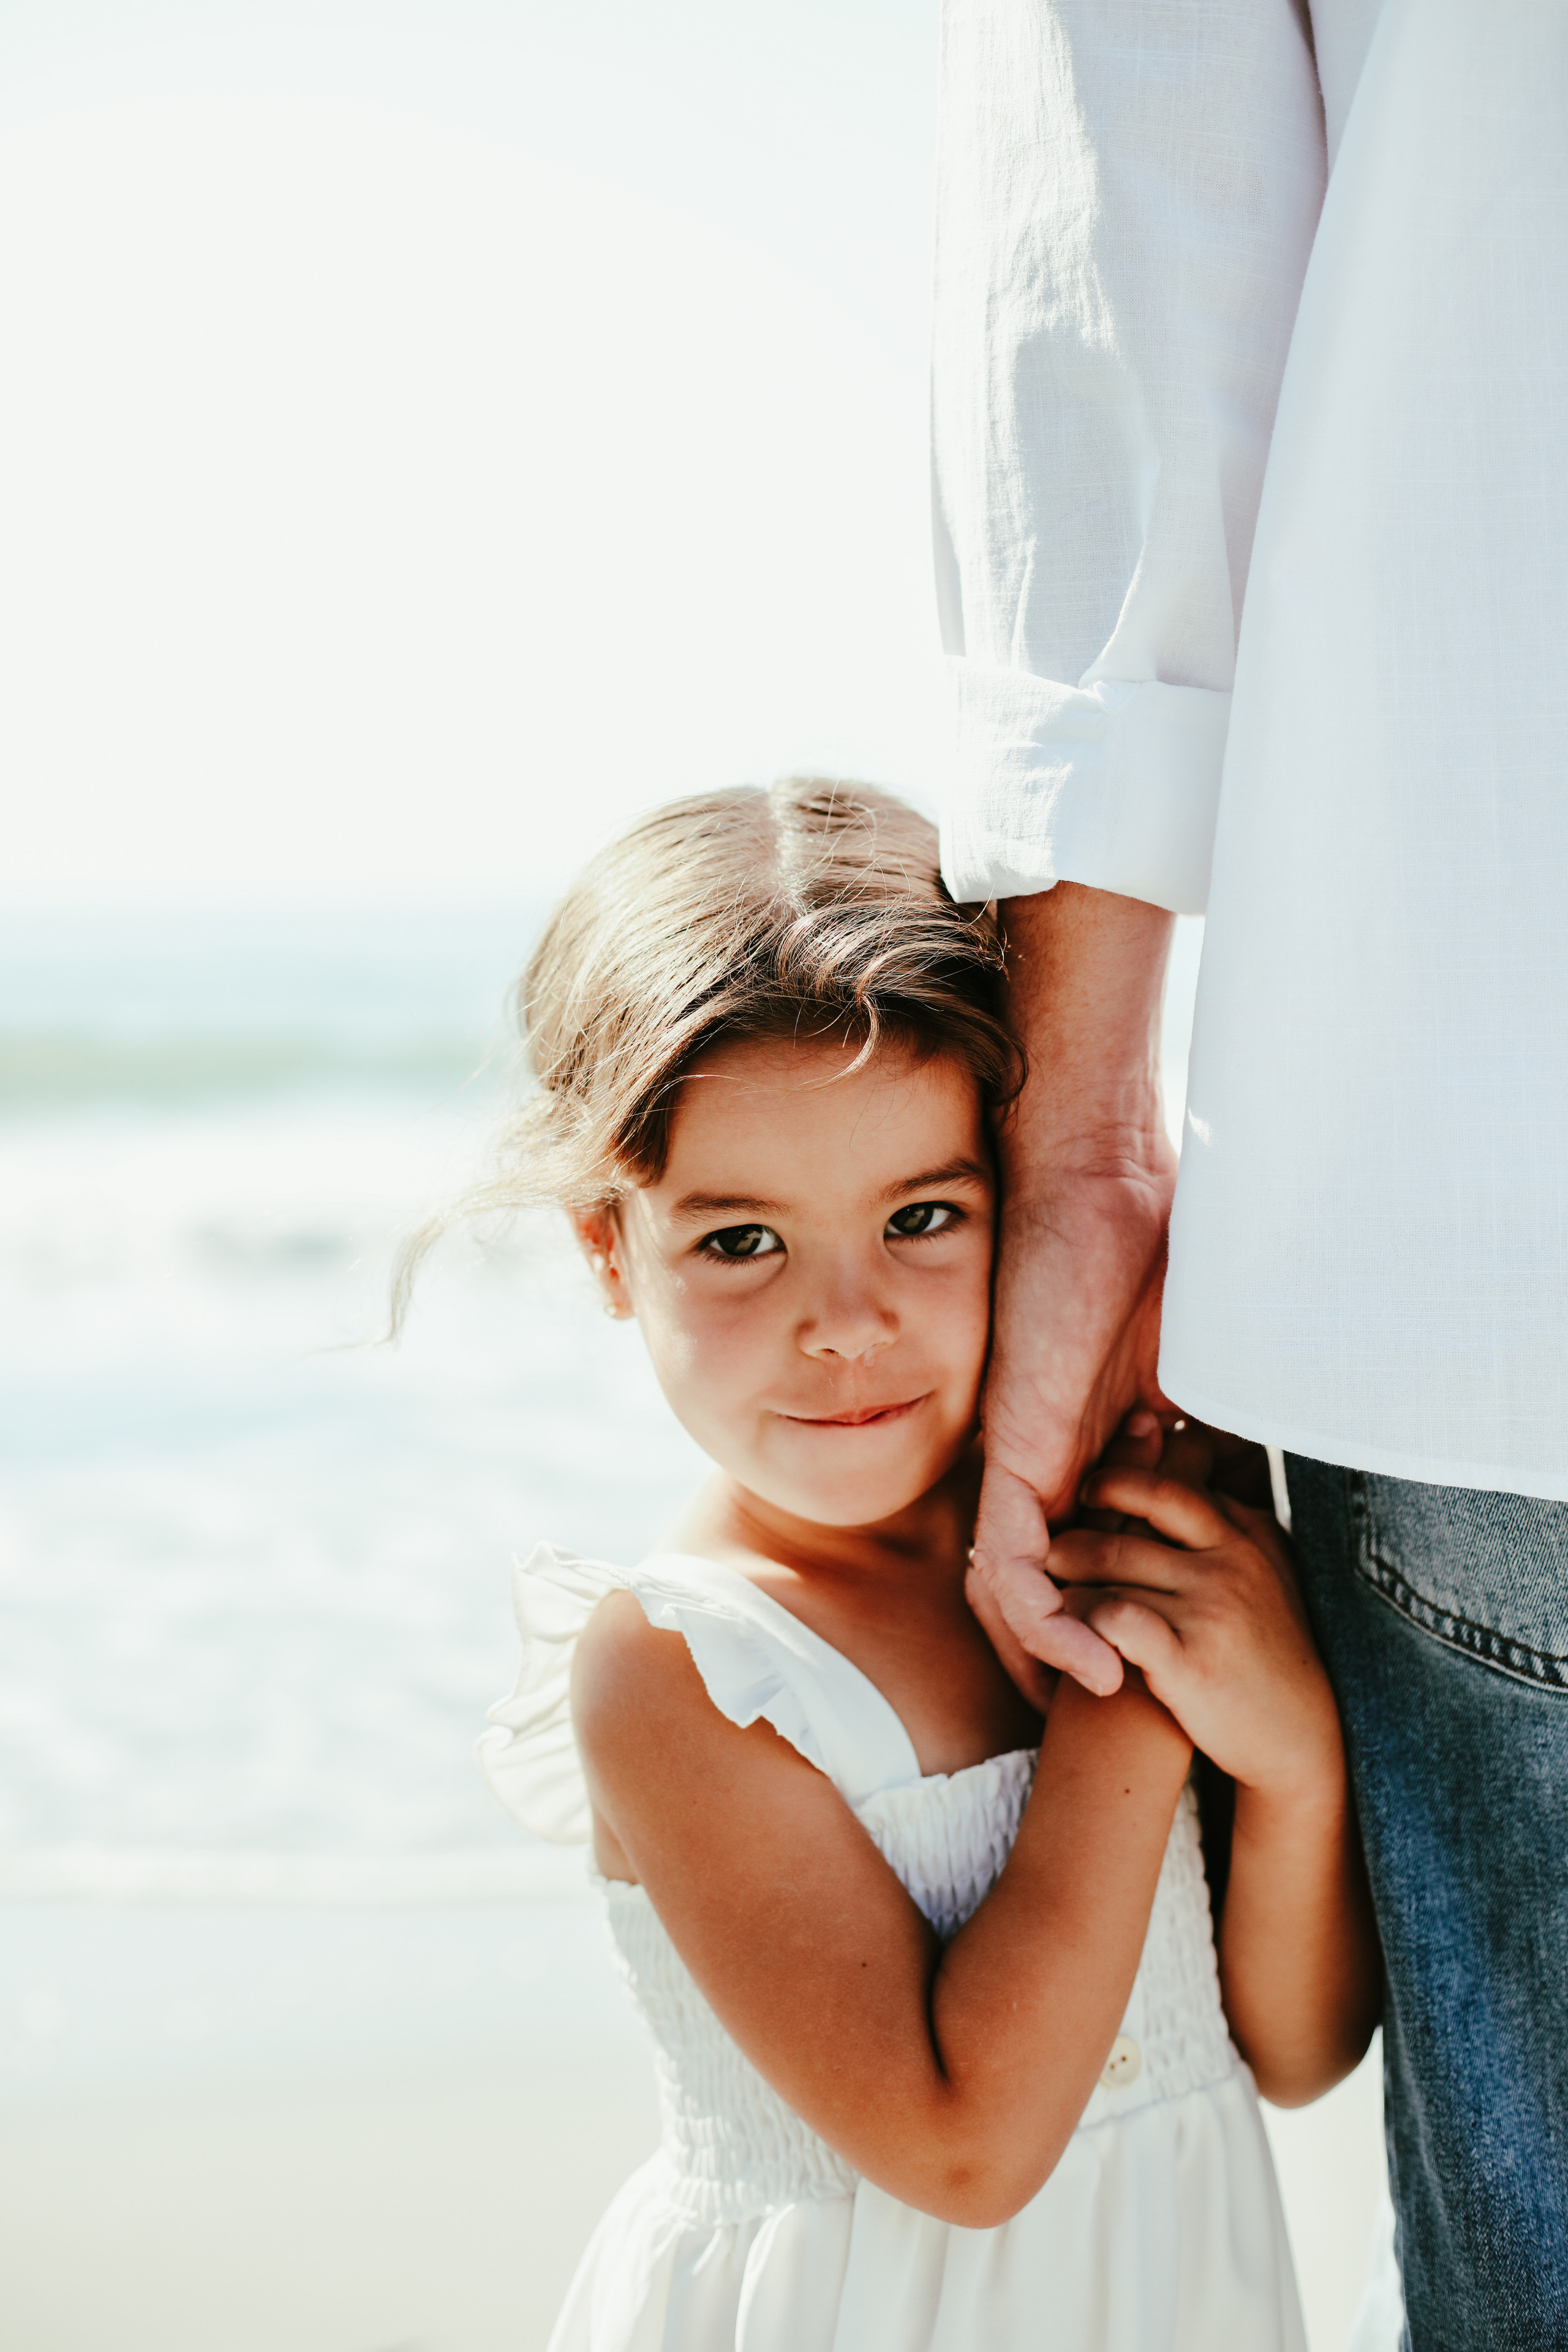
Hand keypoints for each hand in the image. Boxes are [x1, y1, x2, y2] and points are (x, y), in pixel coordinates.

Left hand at [965, 887, 1177, 1703]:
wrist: (1095, 1175)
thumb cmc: (1144, 1240)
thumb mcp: (1188, 1352)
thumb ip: (1198, 1407)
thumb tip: (1243, 1438)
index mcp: (1077, 1434)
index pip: (1071, 1543)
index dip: (1097, 1606)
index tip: (1142, 1660)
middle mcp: (1038, 1452)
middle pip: (1027, 1579)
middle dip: (1059, 1652)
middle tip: (1107, 1711)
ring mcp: (1021, 1454)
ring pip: (1009, 1588)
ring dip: (1052, 1658)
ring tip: (1101, 1710)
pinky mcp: (1016, 1449)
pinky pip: (1012, 1562)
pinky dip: (1043, 1624)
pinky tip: (1091, 1670)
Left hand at [1048, 1449, 1338, 1801]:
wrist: (1303, 1738)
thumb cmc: (1274, 1654)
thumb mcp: (1270, 1575)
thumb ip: (1231, 1527)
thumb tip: (1187, 1472)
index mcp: (1247, 1537)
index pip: (1168, 1488)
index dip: (1118, 1485)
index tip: (1091, 1495)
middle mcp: (1231, 1564)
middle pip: (1129, 1522)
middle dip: (1079, 1533)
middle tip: (1051, 1550)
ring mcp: (1210, 1611)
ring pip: (1111, 1570)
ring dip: (1069, 1581)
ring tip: (1051, 1597)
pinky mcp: (1189, 1662)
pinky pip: (1114, 1620)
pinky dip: (1082, 1622)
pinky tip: (1072, 1636)